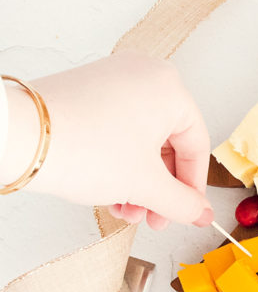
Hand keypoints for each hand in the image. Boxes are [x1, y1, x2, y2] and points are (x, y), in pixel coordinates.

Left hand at [1, 53, 212, 229]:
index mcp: (170, 87)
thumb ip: (182, 203)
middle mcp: (146, 74)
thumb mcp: (145, 185)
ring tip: (124, 208)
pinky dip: (118, 160)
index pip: (196, 146)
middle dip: (159, 188)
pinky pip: (118, 128)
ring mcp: (115, 78)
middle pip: (168, 143)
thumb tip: (200, 213)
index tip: (187, 213)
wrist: (23, 136)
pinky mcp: (89, 89)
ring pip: (141, 139)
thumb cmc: (85, 147)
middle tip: (152, 217)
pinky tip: (108, 189)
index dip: (192, 188)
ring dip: (138, 180)